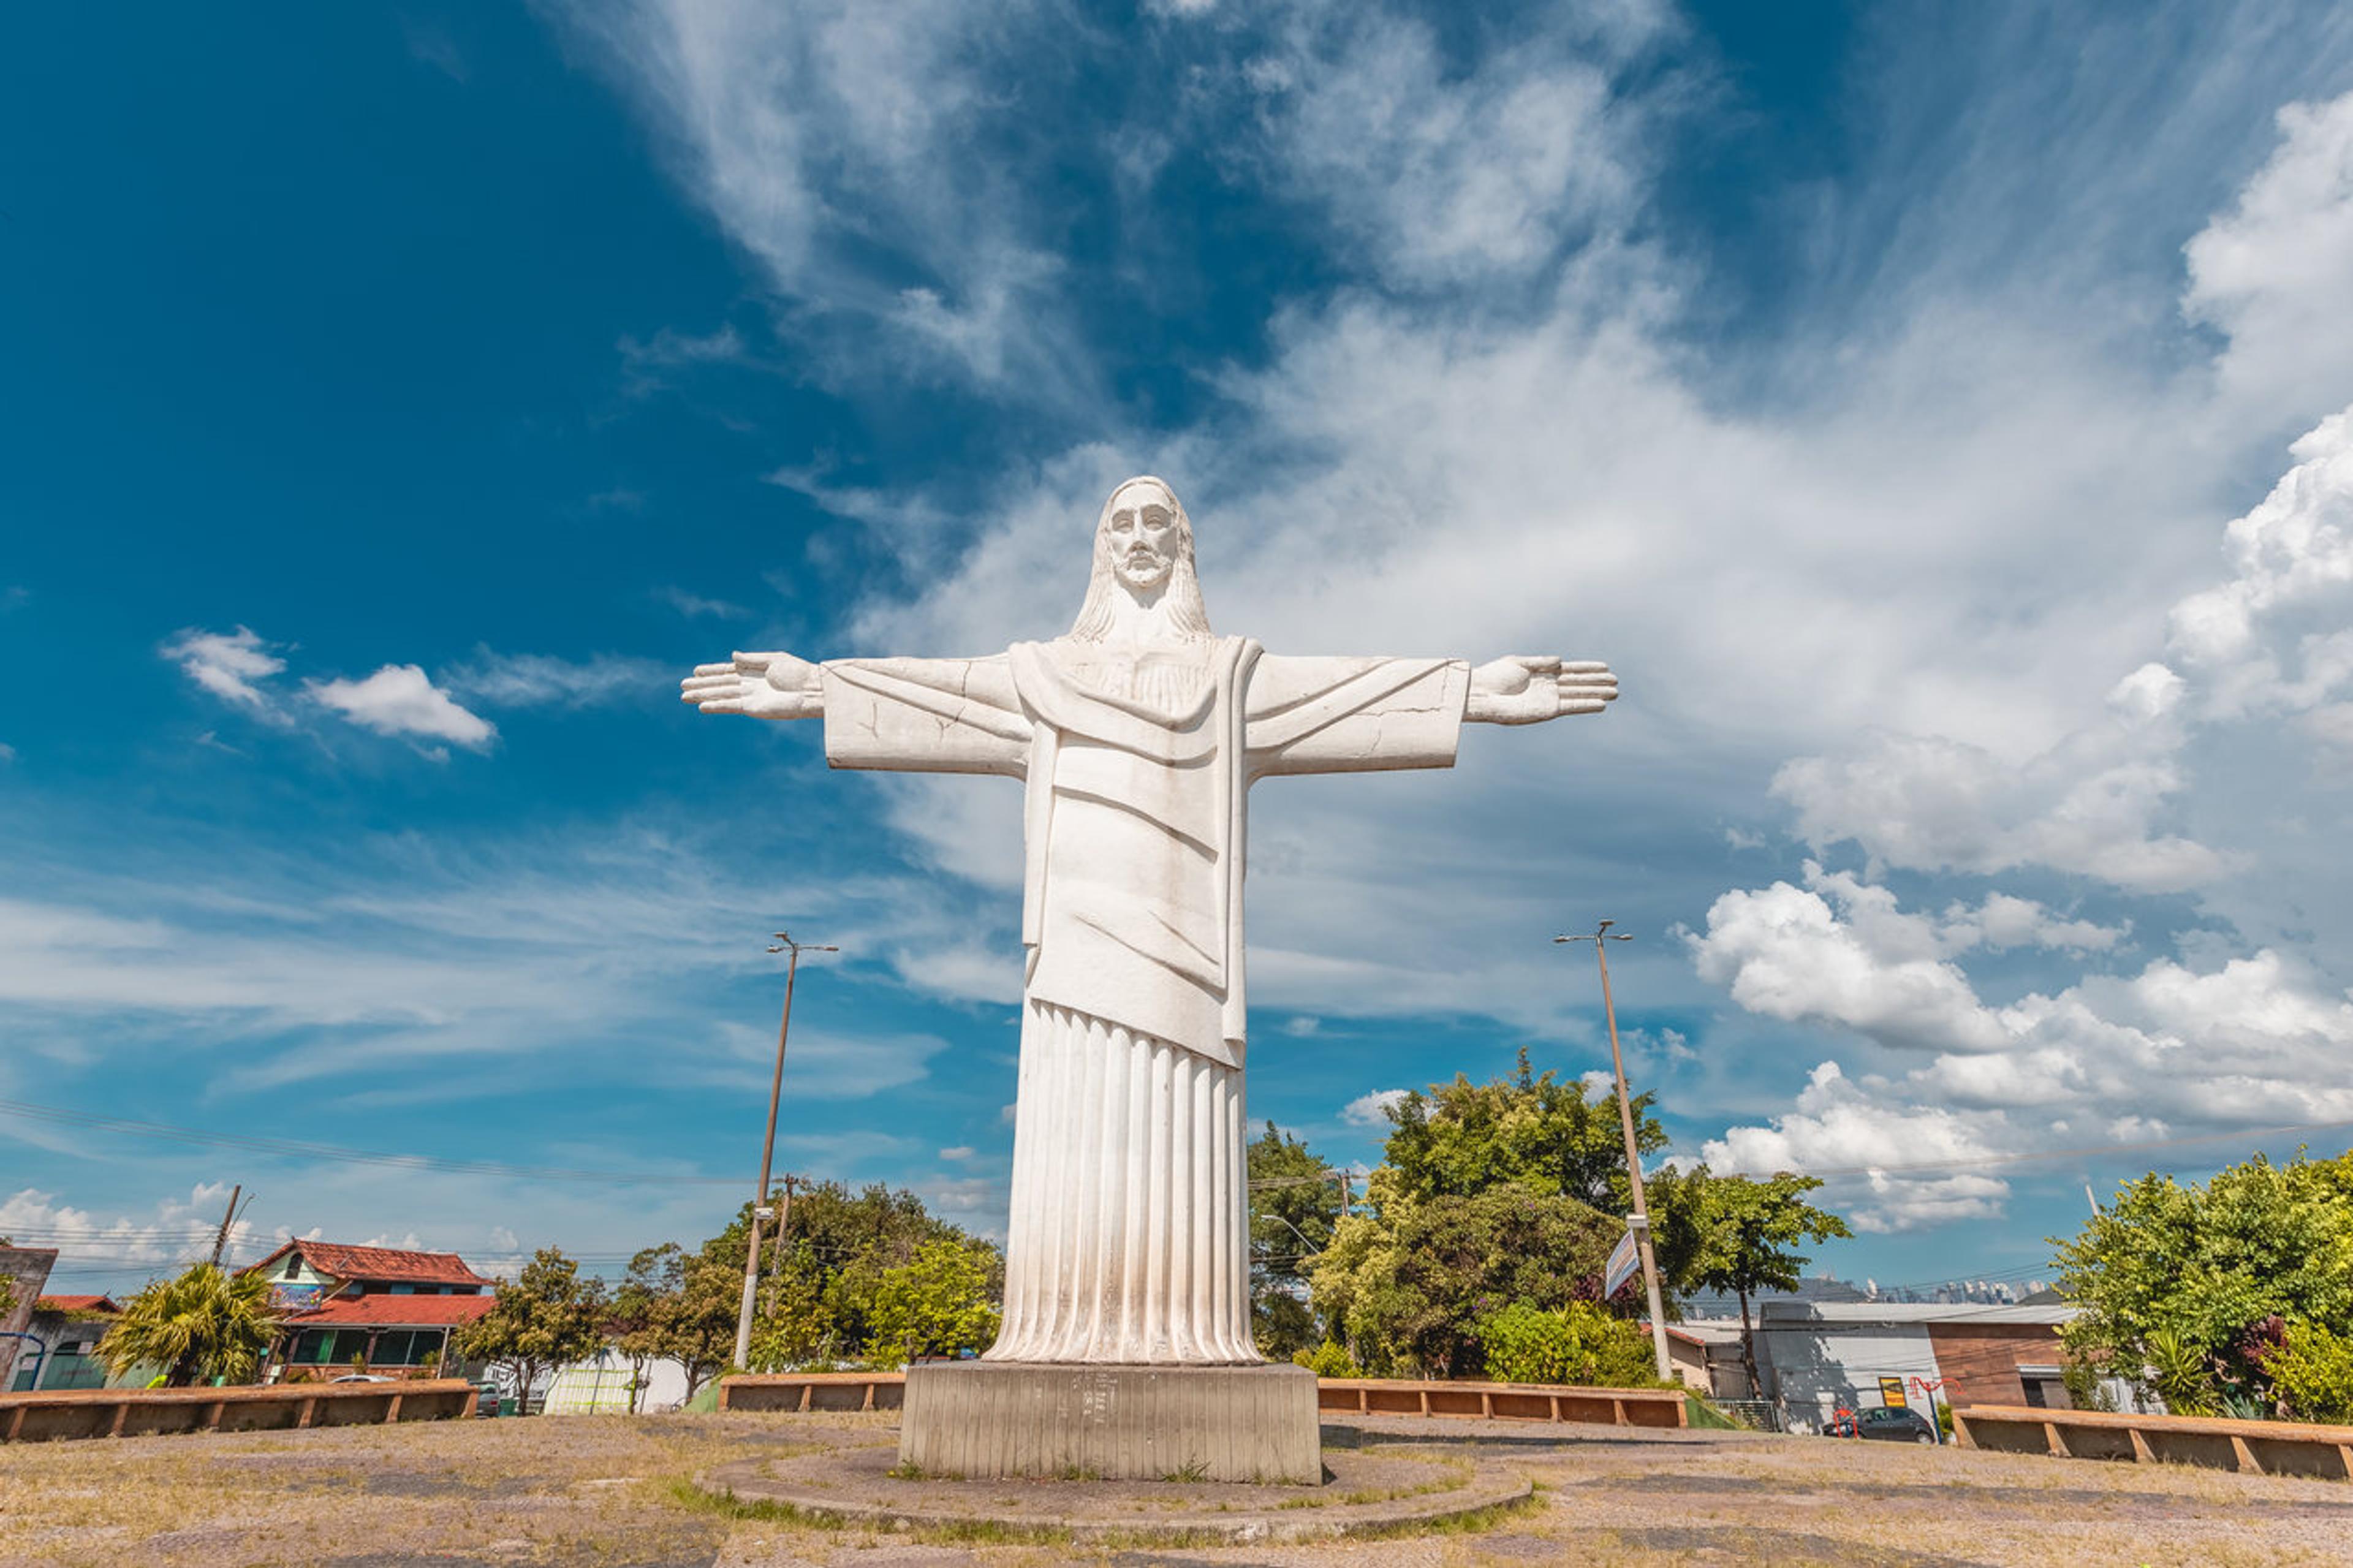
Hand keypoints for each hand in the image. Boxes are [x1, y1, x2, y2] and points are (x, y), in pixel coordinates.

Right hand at [680, 651, 823, 719]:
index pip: (728, 670)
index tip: (695, 671)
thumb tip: (733, 655)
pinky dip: (716, 705)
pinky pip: (731, 706)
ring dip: (703, 696)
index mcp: (754, 670)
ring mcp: (750, 697)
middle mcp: (749, 684)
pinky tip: (702, 706)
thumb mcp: (774, 659)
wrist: (813, 690)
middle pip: (720, 684)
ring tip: (684, 697)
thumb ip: (752, 659)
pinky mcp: (753, 708)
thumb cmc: (798, 672)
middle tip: (682, 686)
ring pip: (721, 695)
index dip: (711, 671)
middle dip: (701, 685)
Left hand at [1465, 656, 1617, 724]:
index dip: (1588, 669)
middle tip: (1616, 682)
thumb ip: (1540, 662)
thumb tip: (1560, 661)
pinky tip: (1600, 705)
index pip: (1571, 670)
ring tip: (1615, 693)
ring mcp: (1548, 700)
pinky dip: (1586, 706)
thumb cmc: (1494, 677)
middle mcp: (1547, 687)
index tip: (1605, 667)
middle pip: (1578, 684)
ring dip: (1596, 695)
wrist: (1481, 694)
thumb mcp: (1518, 662)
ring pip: (1578, 696)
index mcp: (1542, 673)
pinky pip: (1571, 708)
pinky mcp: (1545, 712)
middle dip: (1597, 683)